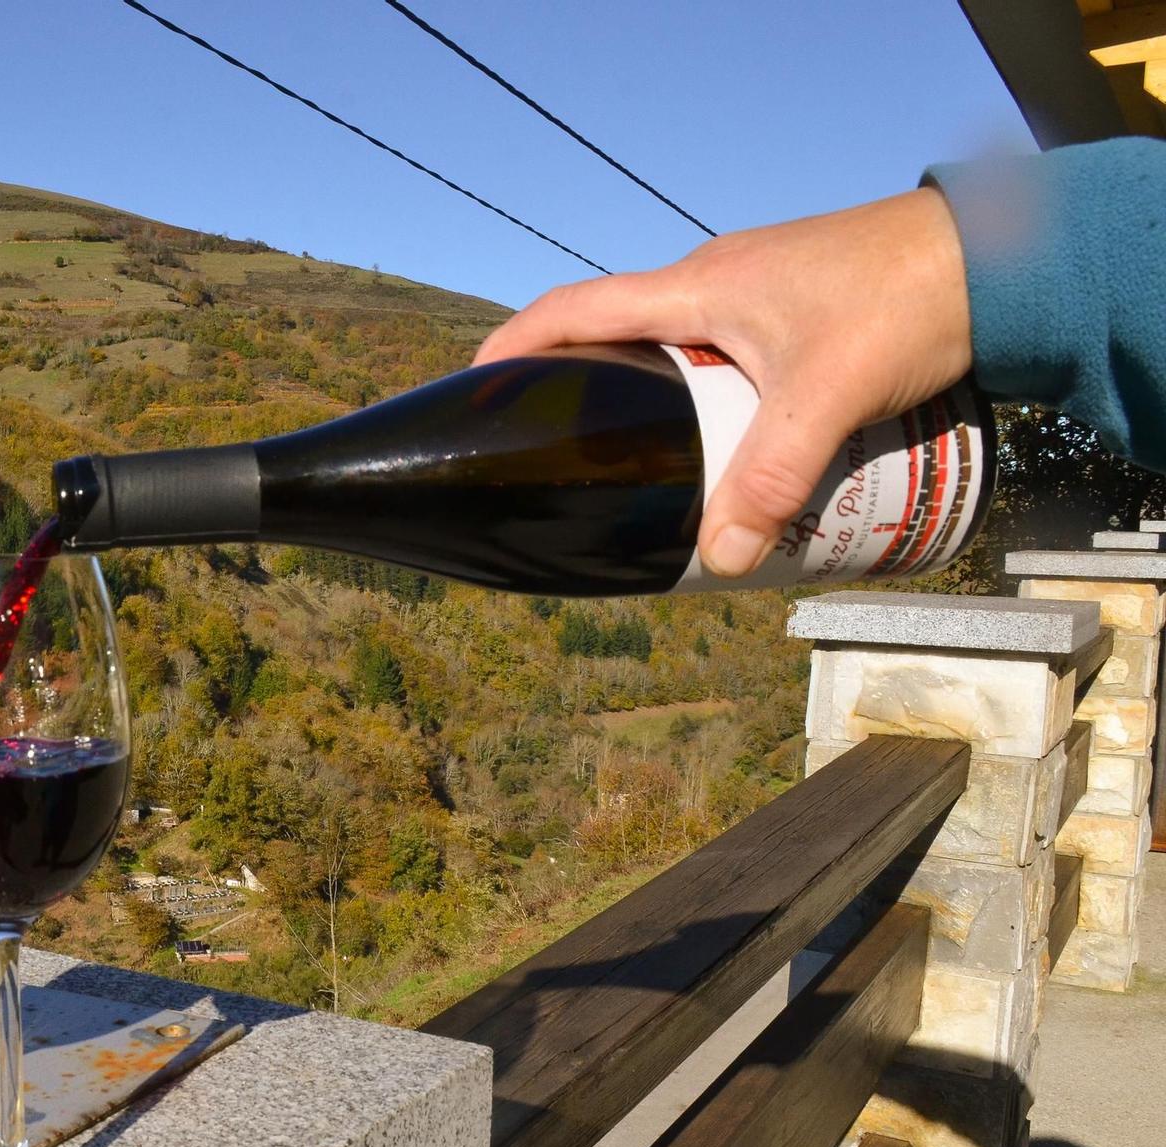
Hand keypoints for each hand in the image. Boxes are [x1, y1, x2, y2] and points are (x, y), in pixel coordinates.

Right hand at [475, 188, 971, 577]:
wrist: (1007, 251)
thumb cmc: (910, 296)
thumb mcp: (831, 396)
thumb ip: (773, 477)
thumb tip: (723, 559)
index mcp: (698, 286)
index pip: (575, 308)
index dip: (517, 346)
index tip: (476, 390)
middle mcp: (715, 280)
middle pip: (619, 336)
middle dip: (587, 393)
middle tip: (572, 458)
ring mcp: (756, 291)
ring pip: (678, 349)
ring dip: (656, 401)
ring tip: (650, 468)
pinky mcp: (796, 307)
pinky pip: (726, 353)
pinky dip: (709, 397)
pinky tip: (732, 443)